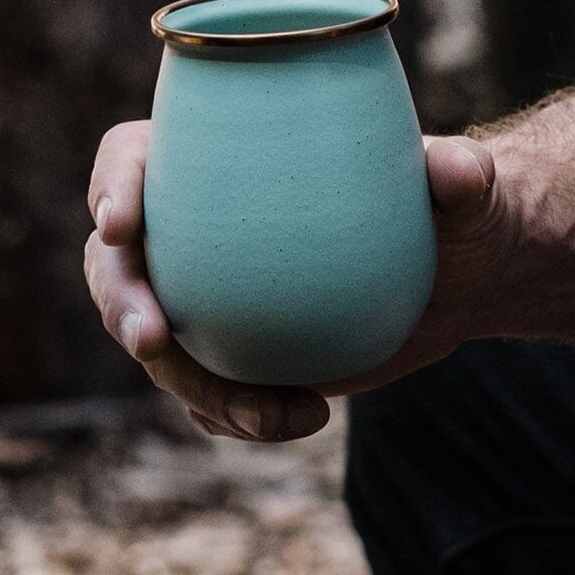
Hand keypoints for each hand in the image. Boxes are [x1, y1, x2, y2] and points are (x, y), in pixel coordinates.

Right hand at [83, 121, 510, 439]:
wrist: (462, 279)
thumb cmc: (452, 207)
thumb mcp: (463, 186)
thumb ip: (458, 173)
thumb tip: (458, 168)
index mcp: (212, 157)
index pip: (130, 158)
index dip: (111, 186)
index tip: (121, 225)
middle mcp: (192, 228)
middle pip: (116, 264)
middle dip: (120, 302)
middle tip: (153, 338)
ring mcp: (204, 297)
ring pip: (157, 348)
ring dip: (193, 385)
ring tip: (266, 413)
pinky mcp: (232, 354)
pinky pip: (208, 396)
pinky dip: (240, 417)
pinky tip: (306, 416)